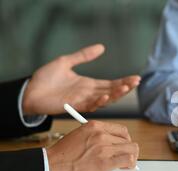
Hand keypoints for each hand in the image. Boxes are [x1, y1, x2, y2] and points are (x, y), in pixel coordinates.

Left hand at [23, 44, 140, 114]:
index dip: (124, 81)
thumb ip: (84, 56)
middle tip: (136, 81)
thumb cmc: (45, 79)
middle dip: (125, 87)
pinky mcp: (74, 106)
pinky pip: (89, 106)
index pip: (111, 83)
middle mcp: (89, 94)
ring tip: (126, 88)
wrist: (29, 91)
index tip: (136, 78)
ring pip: (105, 100)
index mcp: (89, 84)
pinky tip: (106, 96)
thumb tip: (101, 47)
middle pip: (112, 92)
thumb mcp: (66, 62)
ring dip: (115, 95)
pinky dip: (98, 102)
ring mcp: (83, 101)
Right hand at [46, 121, 138, 170]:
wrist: (50, 167)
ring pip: (132, 149)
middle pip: (128, 140)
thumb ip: (97, 138)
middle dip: (128, 150)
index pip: (121, 130)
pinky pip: (128, 160)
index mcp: (95, 126)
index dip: (125, 140)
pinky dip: (131, 165)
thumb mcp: (80, 137)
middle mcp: (101, 135)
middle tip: (124, 158)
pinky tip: (125, 168)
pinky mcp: (105, 162)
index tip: (122, 147)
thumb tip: (114, 146)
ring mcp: (104, 148)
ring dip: (132, 158)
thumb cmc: (63, 156)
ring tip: (125, 165)